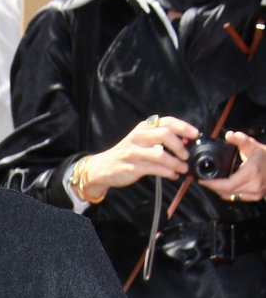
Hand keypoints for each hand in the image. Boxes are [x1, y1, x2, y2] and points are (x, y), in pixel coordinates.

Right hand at [79, 115, 195, 198]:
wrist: (104, 167)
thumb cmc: (126, 154)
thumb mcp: (141, 139)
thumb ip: (159, 138)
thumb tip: (184, 140)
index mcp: (143, 127)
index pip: (167, 122)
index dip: (183, 127)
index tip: (195, 134)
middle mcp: (139, 137)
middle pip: (165, 135)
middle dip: (180, 146)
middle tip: (186, 155)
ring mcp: (135, 152)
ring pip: (161, 154)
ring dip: (176, 162)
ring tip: (183, 168)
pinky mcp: (134, 167)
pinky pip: (155, 169)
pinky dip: (168, 173)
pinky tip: (173, 175)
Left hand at [201, 130, 265, 202]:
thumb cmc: (265, 155)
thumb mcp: (252, 145)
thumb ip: (240, 139)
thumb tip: (229, 135)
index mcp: (251, 171)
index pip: (227, 184)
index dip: (213, 184)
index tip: (203, 180)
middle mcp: (254, 184)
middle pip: (226, 192)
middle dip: (213, 187)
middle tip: (205, 181)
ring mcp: (255, 192)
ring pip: (230, 196)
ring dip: (220, 191)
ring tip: (213, 183)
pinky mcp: (256, 196)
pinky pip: (237, 198)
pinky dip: (228, 193)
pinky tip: (223, 187)